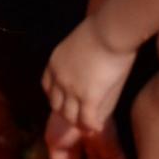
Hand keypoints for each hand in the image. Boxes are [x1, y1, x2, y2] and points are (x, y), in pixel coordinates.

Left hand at [42, 26, 135, 158]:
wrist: (110, 30)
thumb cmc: (102, 30)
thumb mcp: (79, 43)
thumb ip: (77, 56)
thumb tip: (84, 60)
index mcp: (54, 64)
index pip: (47, 87)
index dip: (56, 96)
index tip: (64, 101)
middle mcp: (59, 79)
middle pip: (57, 105)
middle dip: (65, 112)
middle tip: (76, 119)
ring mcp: (72, 90)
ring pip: (70, 115)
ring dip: (78, 123)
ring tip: (87, 128)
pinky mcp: (89, 97)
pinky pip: (87, 119)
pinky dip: (90, 126)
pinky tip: (97, 129)